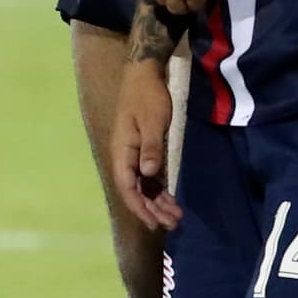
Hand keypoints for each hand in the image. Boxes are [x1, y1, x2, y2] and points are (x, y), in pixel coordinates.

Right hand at [111, 60, 181, 231]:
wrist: (144, 73)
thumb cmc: (148, 96)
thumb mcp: (152, 121)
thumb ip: (150, 148)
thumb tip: (148, 174)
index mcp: (122, 150)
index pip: (127, 186)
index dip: (140, 207)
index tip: (155, 223)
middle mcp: (125, 155)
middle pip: (136, 190)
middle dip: (152, 209)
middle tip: (172, 224)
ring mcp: (134, 153)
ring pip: (143, 185)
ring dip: (157, 201)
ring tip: (175, 216)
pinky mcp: (144, 149)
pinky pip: (149, 175)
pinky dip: (159, 188)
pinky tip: (170, 199)